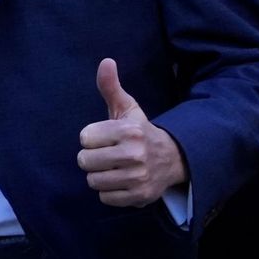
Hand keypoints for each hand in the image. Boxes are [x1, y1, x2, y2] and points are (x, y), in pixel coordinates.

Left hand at [78, 58, 187, 206]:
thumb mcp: (127, 108)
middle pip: (85, 161)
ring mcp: (138, 177)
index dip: (91, 138)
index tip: (105, 137)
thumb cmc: (140, 132)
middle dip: (92, 158)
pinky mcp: (139, 196)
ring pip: (93, 181)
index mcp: (129, 130)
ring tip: (113, 168)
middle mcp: (134, 154)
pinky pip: (105, 197)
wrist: (173, 158)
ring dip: (99, 175)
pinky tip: (121, 181)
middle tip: (107, 154)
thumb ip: (111, 87)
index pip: (85, 138)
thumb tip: (106, 61)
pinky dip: (109, 191)